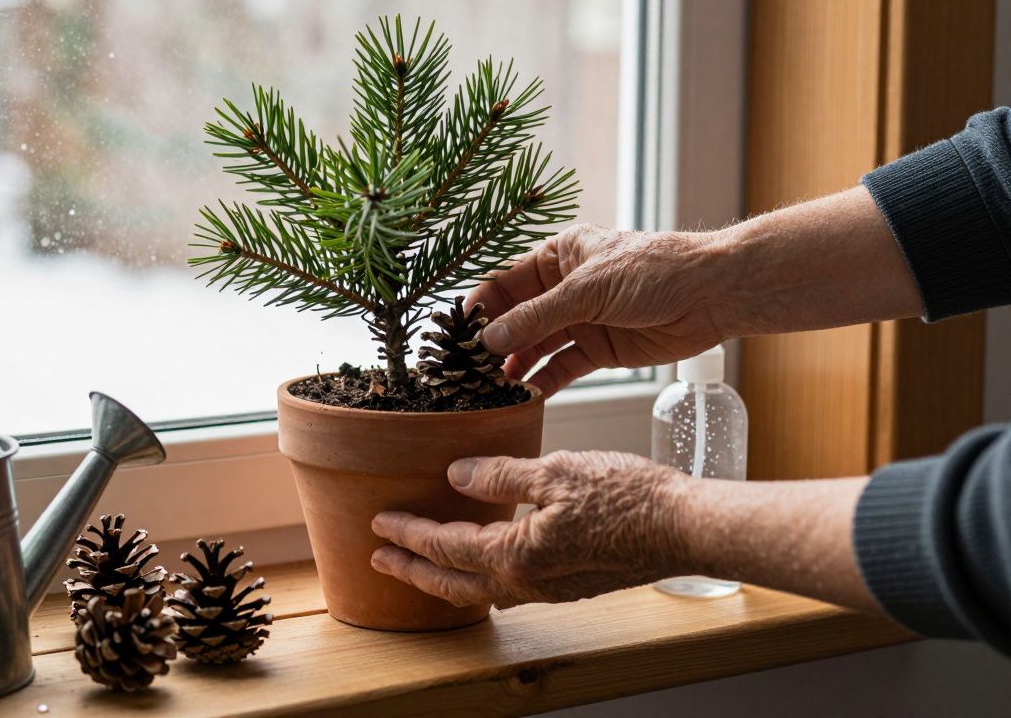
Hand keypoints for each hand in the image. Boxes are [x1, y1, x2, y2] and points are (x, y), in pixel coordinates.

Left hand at [369, 451, 691, 607]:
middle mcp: (528, 582)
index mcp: (517, 554)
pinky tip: (482, 565)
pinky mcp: (569, 585)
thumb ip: (500, 475)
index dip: (408, 533)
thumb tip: (456, 476)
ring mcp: (549, 589)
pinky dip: (479, 580)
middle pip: (453, 583)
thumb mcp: (556, 471)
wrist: (684, 528)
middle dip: (412, 571)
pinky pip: (509, 590)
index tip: (380, 521)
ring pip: (480, 592)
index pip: (444, 545)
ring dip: (443, 580)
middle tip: (379, 561)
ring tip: (419, 567)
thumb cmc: (628, 495)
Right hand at [467, 224, 727, 396]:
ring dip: (514, 365)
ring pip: (536, 346)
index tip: (453, 333)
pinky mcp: (599, 350)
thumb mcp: (588, 289)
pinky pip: (561, 368)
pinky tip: (522, 396)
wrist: (711, 295)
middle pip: (516, 317)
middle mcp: (565, 288)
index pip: (505, 282)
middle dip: (492, 342)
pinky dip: (542, 382)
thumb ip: (537, 316)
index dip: (479, 307)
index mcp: (559, 255)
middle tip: (464, 369)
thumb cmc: (654, 271)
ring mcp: (581, 320)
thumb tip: (490, 338)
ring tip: (489, 388)